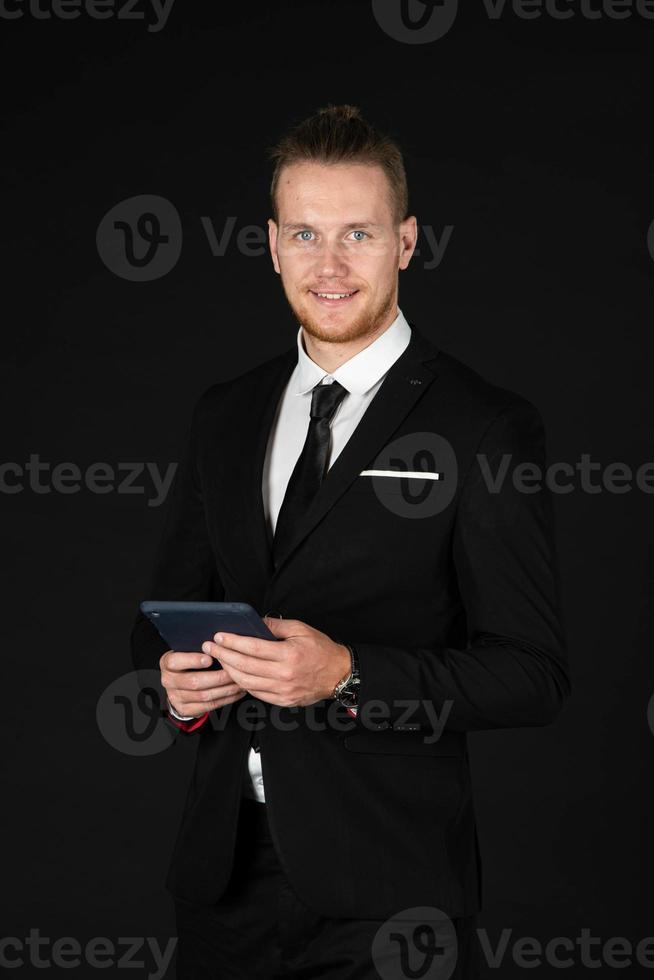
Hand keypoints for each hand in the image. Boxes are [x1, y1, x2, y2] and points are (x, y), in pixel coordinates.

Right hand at [159, 650, 246, 717]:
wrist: (179, 685)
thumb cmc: (188, 663)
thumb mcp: (187, 652)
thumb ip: (199, 648)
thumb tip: (220, 642)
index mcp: (168, 663)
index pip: (175, 661)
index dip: (193, 660)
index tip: (209, 658)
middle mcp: (168, 681)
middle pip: (194, 682)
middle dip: (217, 677)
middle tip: (233, 672)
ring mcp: (175, 697)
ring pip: (204, 696)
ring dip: (225, 689)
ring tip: (239, 682)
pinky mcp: (185, 709)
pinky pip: (208, 706)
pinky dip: (225, 699)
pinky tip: (236, 693)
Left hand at [201, 618, 350, 707]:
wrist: (338, 675)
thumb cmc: (321, 650)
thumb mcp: (301, 630)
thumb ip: (276, 626)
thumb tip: (255, 622)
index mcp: (289, 654)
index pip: (252, 648)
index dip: (232, 642)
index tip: (219, 636)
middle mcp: (284, 675)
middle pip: (244, 666)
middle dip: (224, 655)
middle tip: (210, 647)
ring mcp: (283, 691)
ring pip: (246, 683)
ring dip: (229, 670)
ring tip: (220, 659)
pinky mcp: (282, 701)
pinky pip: (256, 693)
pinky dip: (242, 683)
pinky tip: (236, 673)